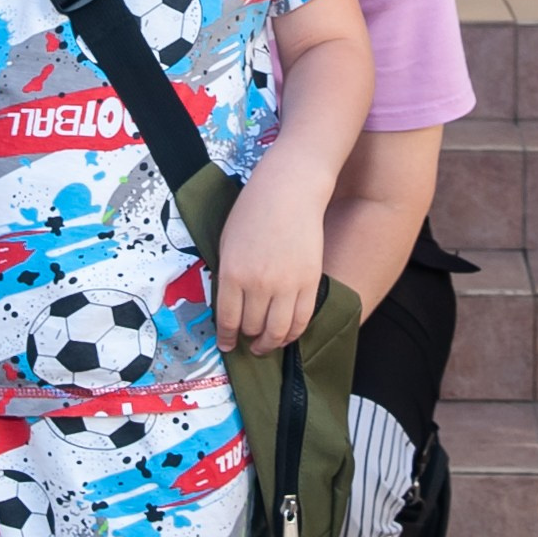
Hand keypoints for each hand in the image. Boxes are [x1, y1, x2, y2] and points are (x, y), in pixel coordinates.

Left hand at [214, 155, 325, 352]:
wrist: (290, 190)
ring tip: (267, 345)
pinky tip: (287, 335)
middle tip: (249, 342)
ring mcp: (286, 284)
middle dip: (248, 339)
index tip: (228, 345)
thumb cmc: (254, 211)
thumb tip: (231, 307)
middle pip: (252, 327)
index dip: (227, 338)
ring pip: (278, 330)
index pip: (228, 320)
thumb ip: (227, 276)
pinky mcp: (310, 281)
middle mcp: (258, 284)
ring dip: (271, 343)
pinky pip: (302, 319)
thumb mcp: (227, 243)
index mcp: (232, 273)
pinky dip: (293, 333)